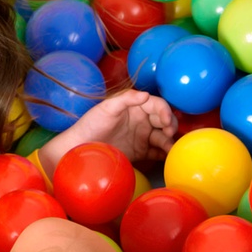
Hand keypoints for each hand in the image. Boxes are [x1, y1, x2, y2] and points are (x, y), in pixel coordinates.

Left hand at [37, 89, 177, 178]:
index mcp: (135, 107)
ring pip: (162, 137)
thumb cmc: (91, 124)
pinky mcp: (141, 152)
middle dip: (170, 126)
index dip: (165, 111)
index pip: (157, 105)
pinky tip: (167, 157)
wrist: (81, 147)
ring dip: (169, 141)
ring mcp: (142, 136)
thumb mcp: (107, 108)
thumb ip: (126, 99)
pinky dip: (164, 154)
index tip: (166, 121)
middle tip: (169, 134)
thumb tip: (146, 94)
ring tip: (171, 149)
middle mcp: (141, 120)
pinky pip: (157, 152)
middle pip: (164, 120)